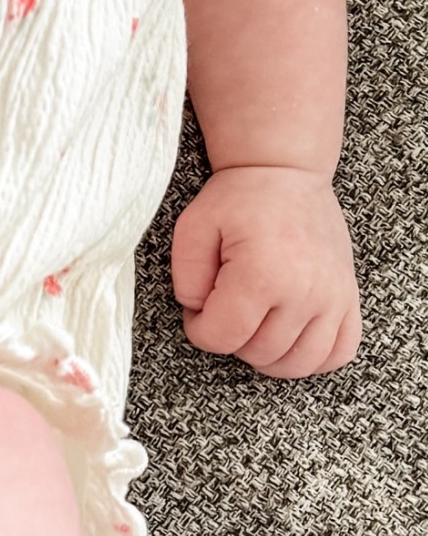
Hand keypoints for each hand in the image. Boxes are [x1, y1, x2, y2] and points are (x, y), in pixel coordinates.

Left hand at [170, 166, 361, 377]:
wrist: (286, 172)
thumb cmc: (239, 199)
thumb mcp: (193, 229)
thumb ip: (186, 280)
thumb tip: (202, 314)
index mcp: (262, 275)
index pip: (221, 338)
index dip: (199, 329)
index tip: (200, 307)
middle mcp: (304, 292)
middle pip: (258, 353)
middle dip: (231, 339)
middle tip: (226, 307)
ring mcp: (332, 297)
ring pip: (299, 363)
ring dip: (268, 356)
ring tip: (254, 327)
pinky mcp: (348, 297)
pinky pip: (339, 352)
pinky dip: (314, 358)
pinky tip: (291, 339)